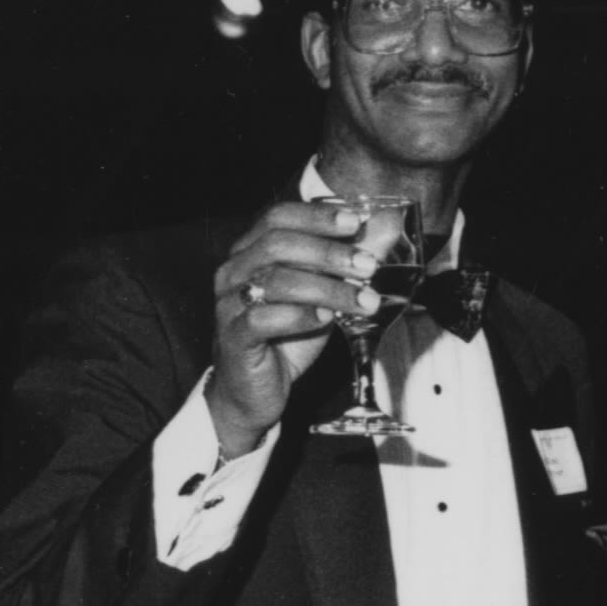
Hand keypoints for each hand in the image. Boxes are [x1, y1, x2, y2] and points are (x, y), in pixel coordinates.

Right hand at [206, 201, 383, 455]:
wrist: (253, 390)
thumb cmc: (285, 337)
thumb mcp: (318, 295)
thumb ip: (338, 267)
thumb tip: (378, 236)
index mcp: (249, 251)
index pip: (278, 218)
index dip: (315, 215)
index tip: (353, 221)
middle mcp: (233, 271)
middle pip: (278, 245)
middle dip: (329, 252)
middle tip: (367, 265)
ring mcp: (228, 304)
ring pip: (276, 282)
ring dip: (328, 288)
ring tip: (364, 300)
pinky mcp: (232, 337)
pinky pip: (262, 319)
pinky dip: (299, 316)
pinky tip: (326, 318)